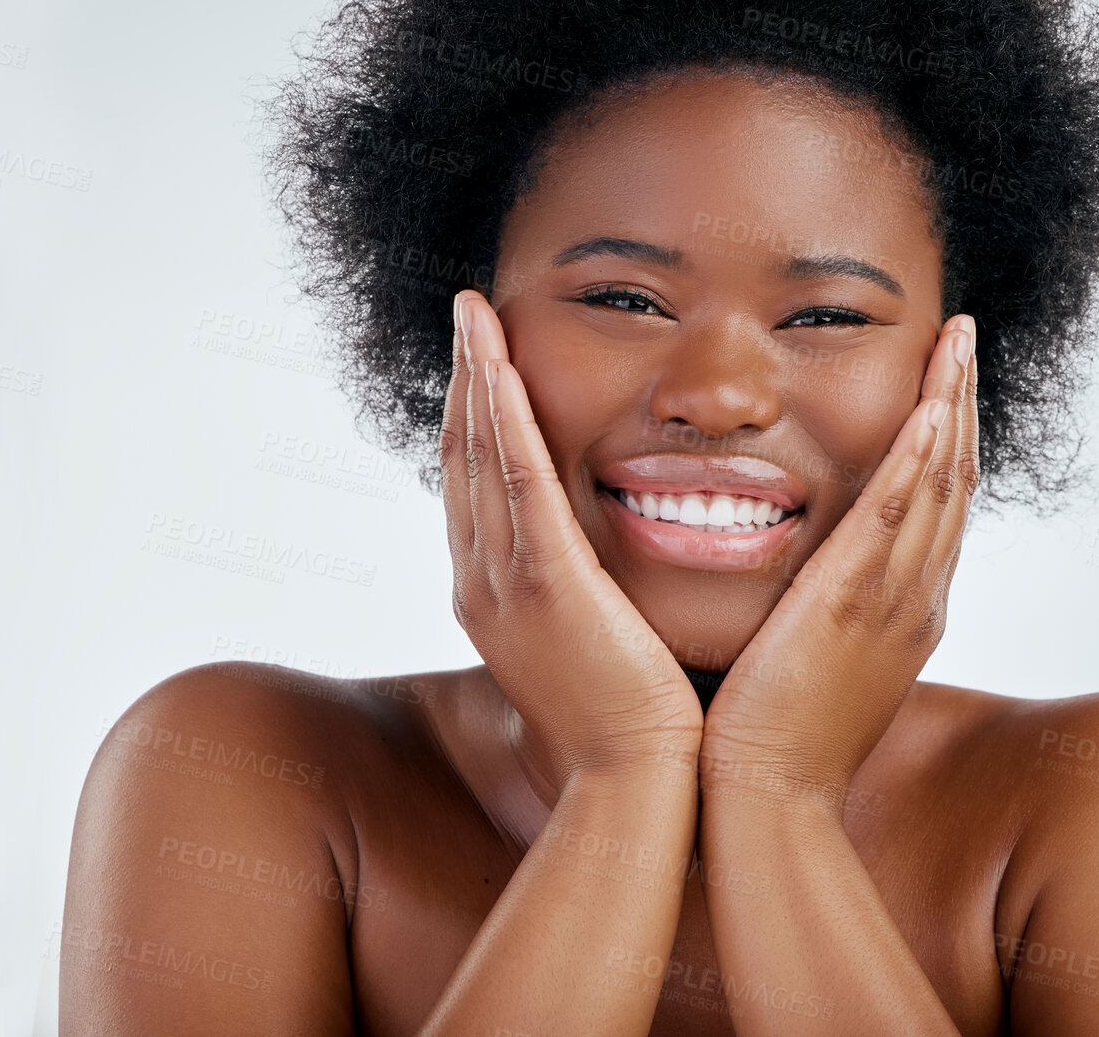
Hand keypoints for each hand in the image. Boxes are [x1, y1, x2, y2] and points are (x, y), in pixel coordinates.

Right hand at [440, 289, 703, 785]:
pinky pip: (519, 481)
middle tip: (467, 316)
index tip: (480, 361)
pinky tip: (498, 366)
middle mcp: (481, 581)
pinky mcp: (547, 583)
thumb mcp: (590, 641)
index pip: (476, 484)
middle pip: (465, 457)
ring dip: (475, 378)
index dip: (473, 416)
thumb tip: (600, 557)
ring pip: (482, 456)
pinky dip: (504, 420)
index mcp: (493, 594)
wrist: (635, 784)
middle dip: (463, 381)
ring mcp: (505, 582)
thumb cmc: (630, 720)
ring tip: (474, 315)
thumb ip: (582, 589)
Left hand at [699, 315, 979, 809]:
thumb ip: (826, 613)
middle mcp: (916, 598)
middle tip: (961, 337)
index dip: (945, 439)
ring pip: (937, 483)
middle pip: (952, 480)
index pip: (937, 505)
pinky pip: (897, 515)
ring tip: (955, 340)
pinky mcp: (854, 604)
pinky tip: (927, 406)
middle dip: (960, 403)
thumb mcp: (817, 663)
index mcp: (907, 610)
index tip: (943, 384)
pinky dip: (916, 457)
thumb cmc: (775, 739)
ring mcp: (894, 601)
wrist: (766, 801)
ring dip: (949, 405)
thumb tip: (811, 583)